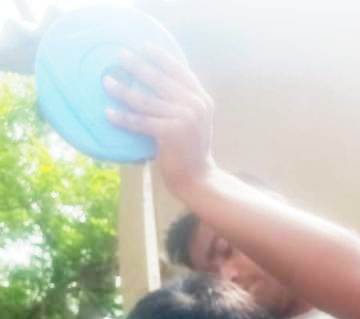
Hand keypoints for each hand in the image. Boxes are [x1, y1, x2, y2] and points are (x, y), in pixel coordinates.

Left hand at [104, 46, 214, 201]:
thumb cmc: (190, 152)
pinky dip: (123, 118)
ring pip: (146, 101)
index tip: (144, 47)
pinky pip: (141, 122)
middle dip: (137, 66)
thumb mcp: (195, 121)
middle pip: (160, 80)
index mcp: (202, 99)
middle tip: (120, 55)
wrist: (198, 179)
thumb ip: (183, 102)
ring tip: (107, 82)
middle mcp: (195, 105)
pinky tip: (108, 113)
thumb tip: (158, 82)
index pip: (179, 71)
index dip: (161, 57)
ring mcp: (184, 118)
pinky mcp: (171, 133)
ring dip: (123, 91)